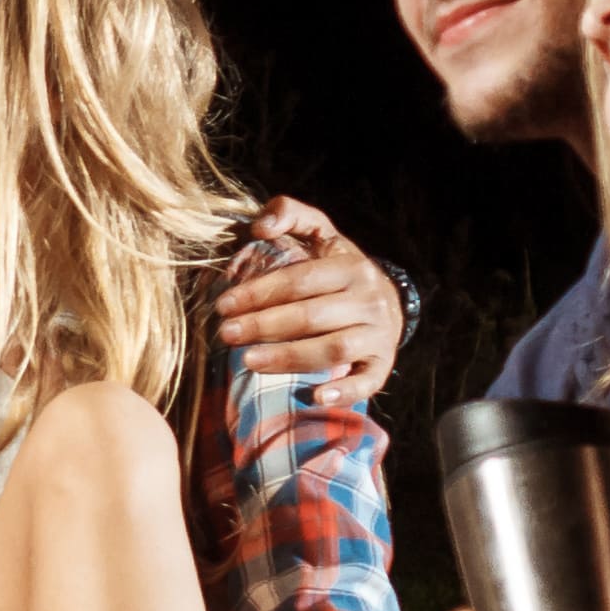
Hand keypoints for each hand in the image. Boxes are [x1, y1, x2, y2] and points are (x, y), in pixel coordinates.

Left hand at [215, 201, 402, 404]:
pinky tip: (314, 396)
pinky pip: (367, 381)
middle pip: (312, 316)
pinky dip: (343, 391)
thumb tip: (259, 226)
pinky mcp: (382, 364)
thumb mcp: (320, 233)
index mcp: (351, 267)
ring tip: (248, 361)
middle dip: (264, 326)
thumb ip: (288, 214)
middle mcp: (369, 300)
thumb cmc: (337, 268)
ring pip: (333, 350)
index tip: (223, 305)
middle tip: (226, 334)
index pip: (301, 280)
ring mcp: (379, 334)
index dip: (260, 292)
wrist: (386, 300)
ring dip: (289, 358)